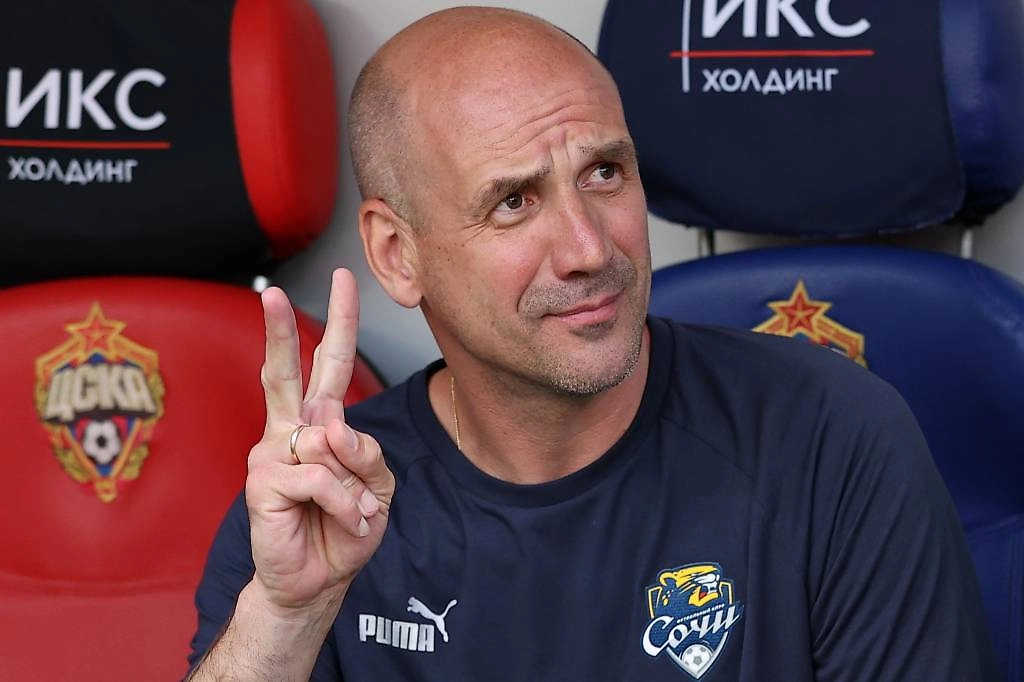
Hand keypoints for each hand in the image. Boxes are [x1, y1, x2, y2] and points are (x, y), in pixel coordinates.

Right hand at [245, 268, 393, 611]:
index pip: (326, 365)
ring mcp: (272, 453)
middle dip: (281, 330)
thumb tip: (330, 428)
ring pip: (330, 443)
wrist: (318, 580)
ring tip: (354, 513)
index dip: (336, 322)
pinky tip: (342, 518)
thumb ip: (365, 452)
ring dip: (357, 485)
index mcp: (319, 423)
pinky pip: (322, 477)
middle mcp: (291, 431)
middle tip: (274, 292)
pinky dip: (344, 502)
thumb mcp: (378, 485)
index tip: (341, 279)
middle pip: (285, 371)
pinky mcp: (263, 481)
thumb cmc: (345, 527)